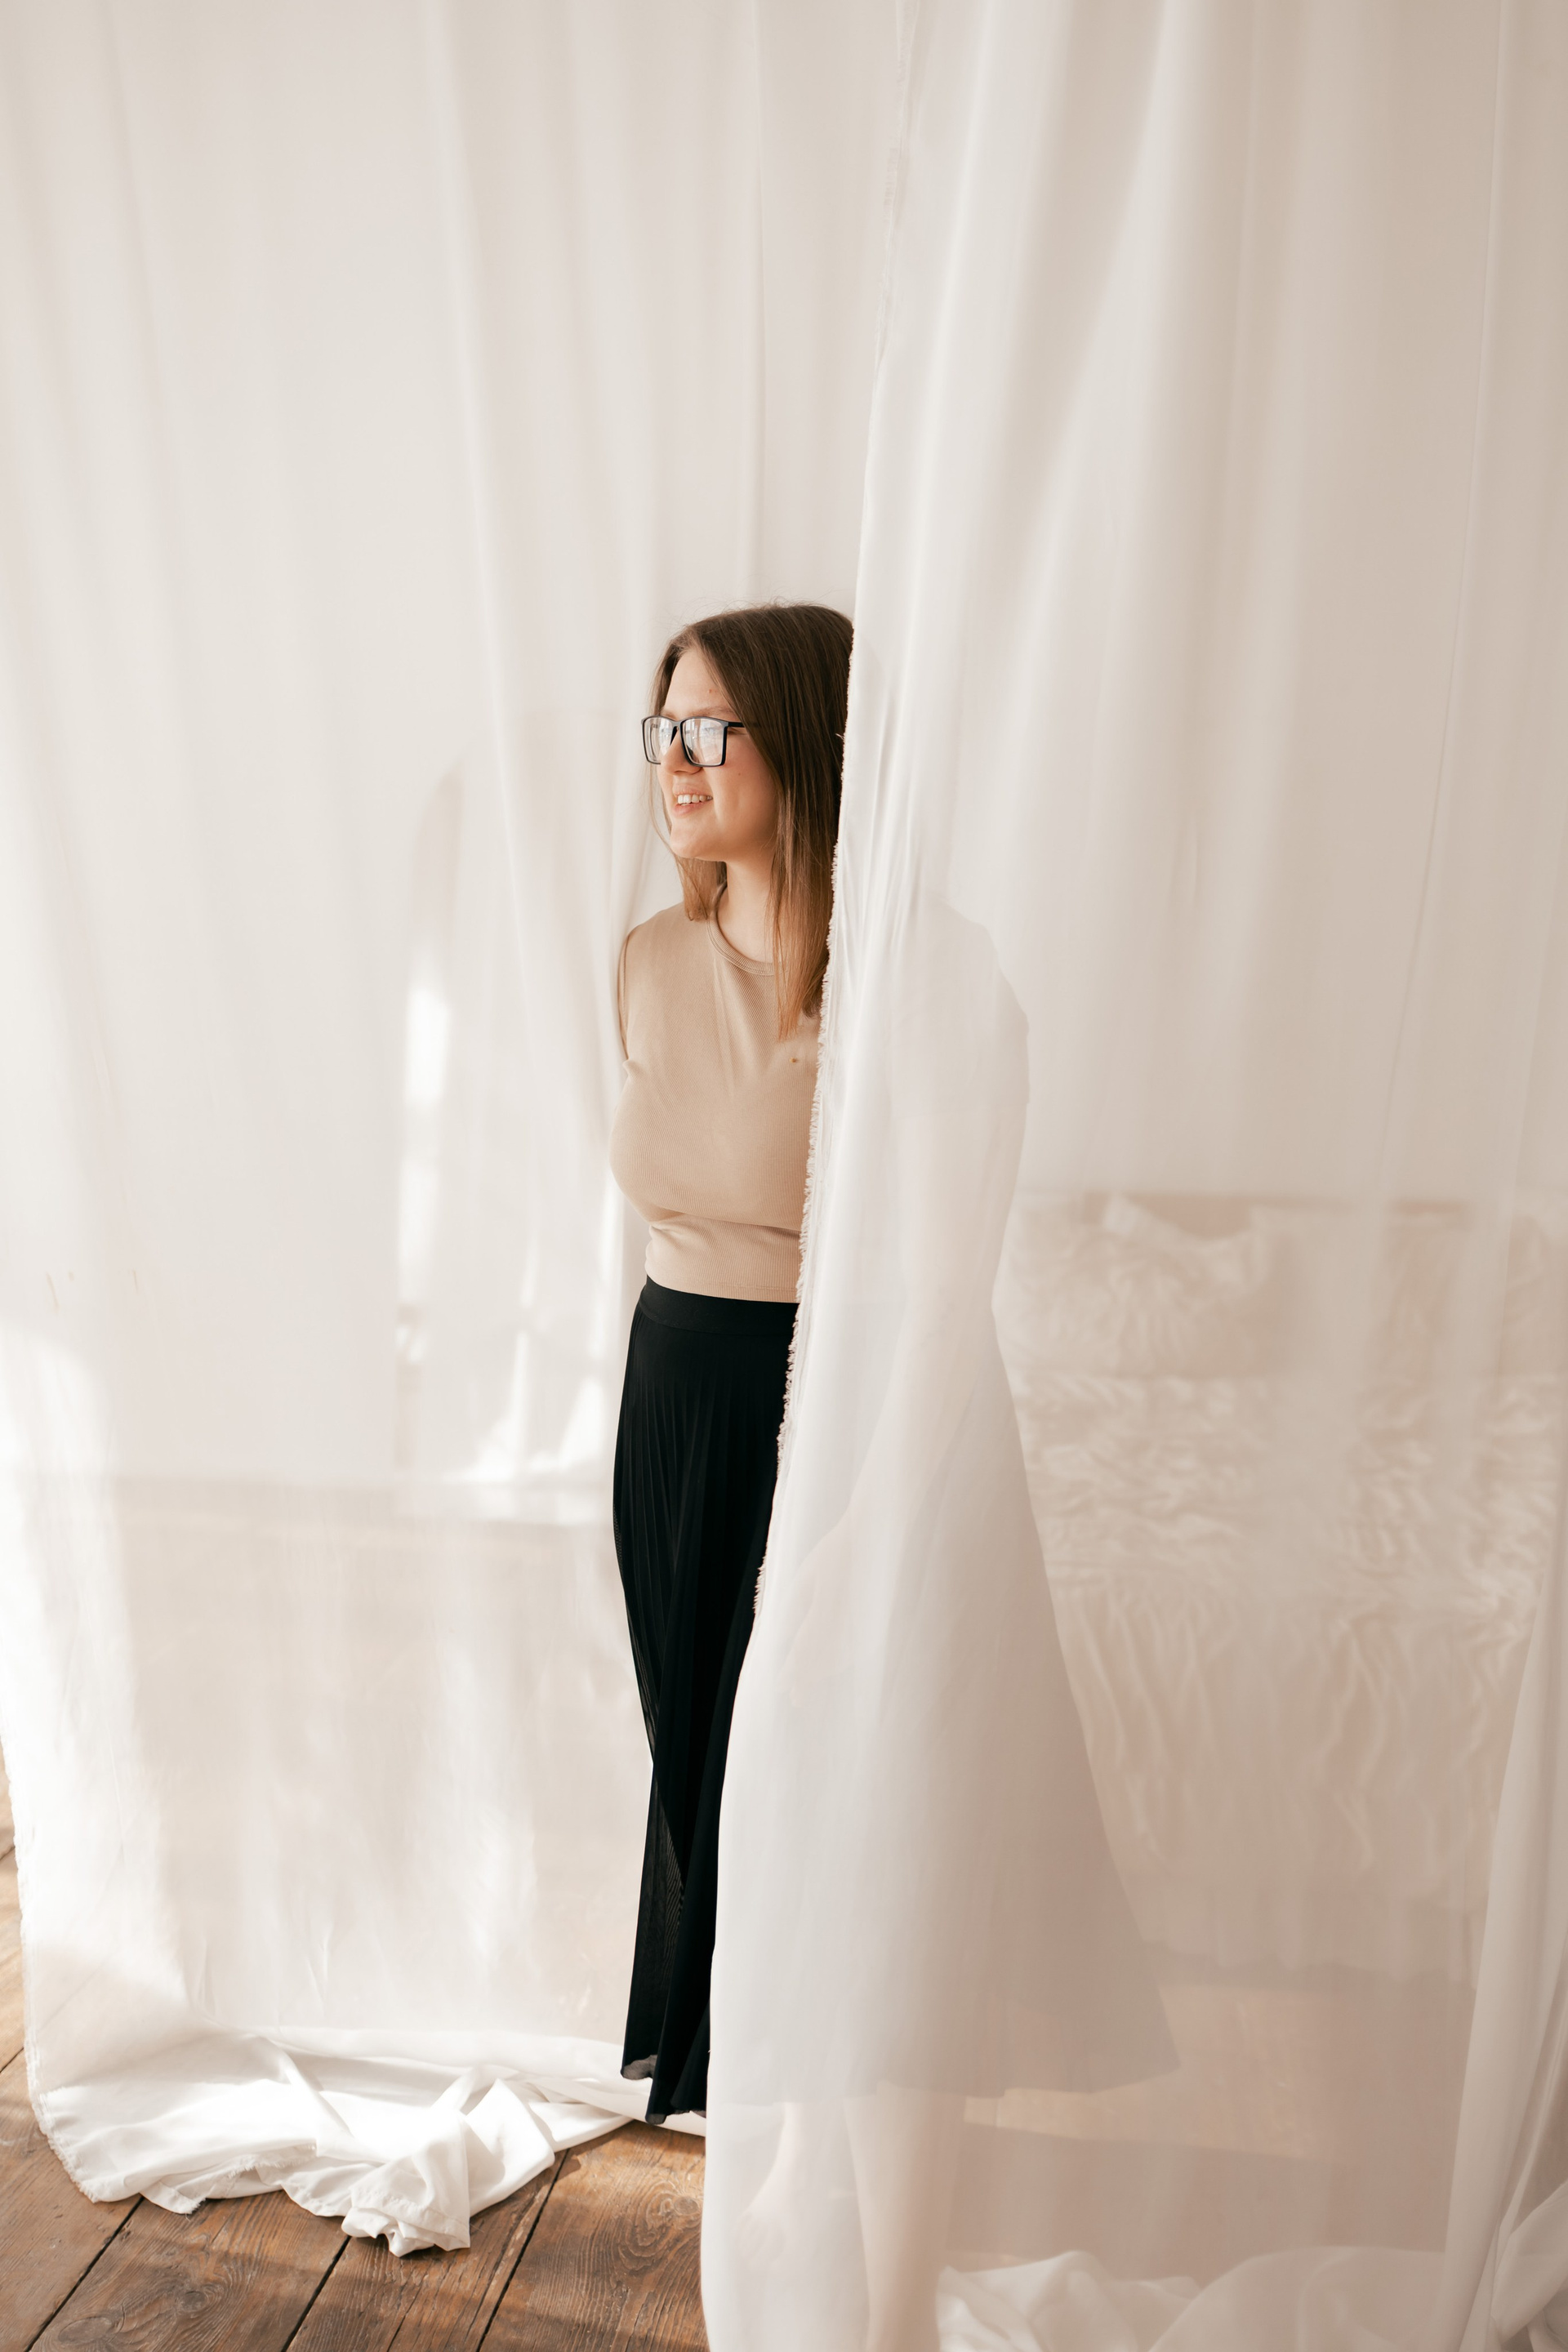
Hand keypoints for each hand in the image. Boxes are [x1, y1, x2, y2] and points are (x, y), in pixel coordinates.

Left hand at [778, 1512, 861, 1702]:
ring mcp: (863, 1626)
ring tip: (810, 1685)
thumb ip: (793, 1608)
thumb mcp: (806, 1576)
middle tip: (795, 1698)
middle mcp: (845, 1625)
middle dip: (807, 1679)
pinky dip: (843, 1662)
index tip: (782, 1687)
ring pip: (842, 1660)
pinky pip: (858, 1650)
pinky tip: (835, 1667)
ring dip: (825, 1673)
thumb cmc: (837, 1551)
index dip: (793, 1672)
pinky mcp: (876, 1624)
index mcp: (824, 1612)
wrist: (877, 1536)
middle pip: (823, 1663)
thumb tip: (781, 1635)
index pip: (804, 1652)